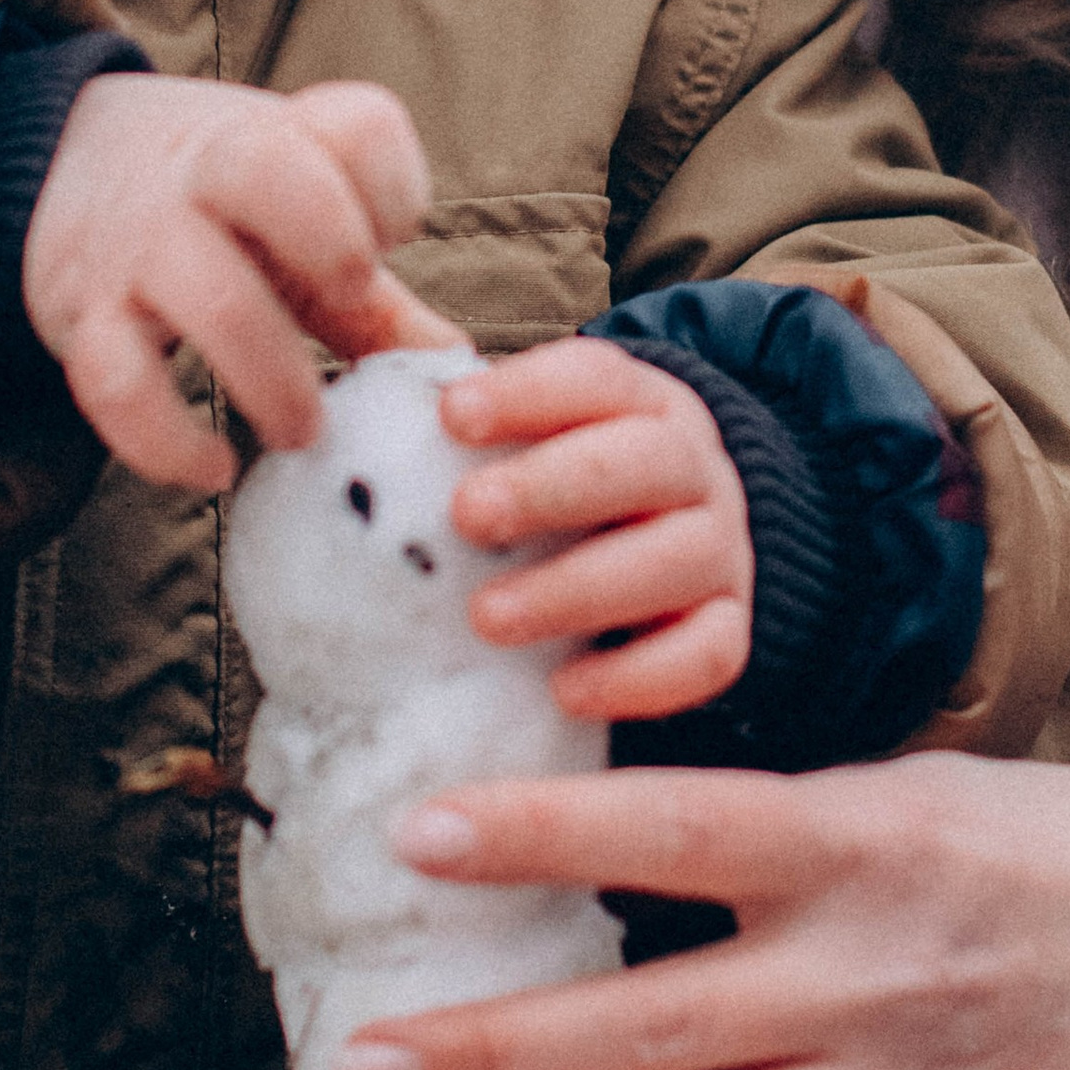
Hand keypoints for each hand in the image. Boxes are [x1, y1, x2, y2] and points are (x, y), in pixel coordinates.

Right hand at [22, 73, 459, 488]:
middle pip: (271, 173)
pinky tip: (214, 469)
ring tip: (302, 431)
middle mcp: (201, 177)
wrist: (62, 165)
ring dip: (274, 380)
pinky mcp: (83, 317)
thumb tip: (459, 373)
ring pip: (212, 300)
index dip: (394, 188)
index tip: (389, 239)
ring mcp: (138, 243)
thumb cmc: (217, 205)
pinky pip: (115, 384)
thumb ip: (371, 298)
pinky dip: (169, 442)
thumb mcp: (297, 222)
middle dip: (335, 248)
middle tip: (351, 305)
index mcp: (275, 138)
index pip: (358, 127)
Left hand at [328, 754, 1069, 1069]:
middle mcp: (874, 981)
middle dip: (496, 1051)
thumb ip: (789, 825)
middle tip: (364, 1059)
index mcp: (872, 843)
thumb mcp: (933, 789)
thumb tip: (620, 831)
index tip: (417, 833)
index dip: (539, 831)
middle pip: (652, 1028)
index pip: (674, 831)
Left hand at [442, 338, 752, 720]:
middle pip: (643, 460)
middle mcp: (692, 466)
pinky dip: (640, 677)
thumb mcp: (537, 430)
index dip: (527, 393)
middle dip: (551, 485)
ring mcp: (720, 548)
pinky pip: (709, 655)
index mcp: (641, 400)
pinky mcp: (729, 627)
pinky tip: (565, 690)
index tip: (451, 416)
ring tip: (487, 617)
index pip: (596, 379)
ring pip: (674, 559)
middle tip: (466, 515)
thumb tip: (340, 404)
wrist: (689, 534)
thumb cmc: (577, 479)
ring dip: (577, 588)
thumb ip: (463, 414)